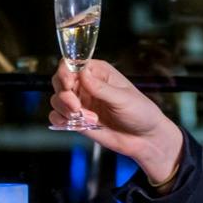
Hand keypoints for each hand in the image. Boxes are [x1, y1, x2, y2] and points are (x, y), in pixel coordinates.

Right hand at [49, 59, 180, 183]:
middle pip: (59, 80)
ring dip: (64, 109)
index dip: (65, 72)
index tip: (68, 84)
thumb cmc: (140, 113)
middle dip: (64, 94)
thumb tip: (82, 73)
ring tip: (87, 119)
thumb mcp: (123, 98)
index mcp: (98, 72)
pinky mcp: (78, 120)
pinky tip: (72, 123)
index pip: (72, 63)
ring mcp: (81, 103)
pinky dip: (60, 120)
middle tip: (76, 107)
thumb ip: (101, 88)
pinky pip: (57, 117)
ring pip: (57, 99)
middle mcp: (86, 85)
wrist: (145, 139)